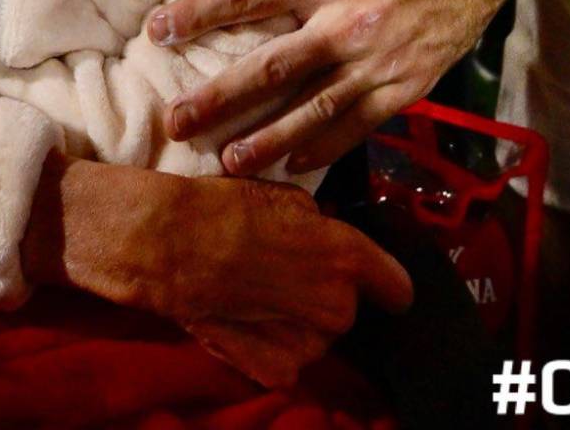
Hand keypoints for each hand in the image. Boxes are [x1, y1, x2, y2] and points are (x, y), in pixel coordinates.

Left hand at [148, 0, 503, 175]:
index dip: (197, 16)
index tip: (158, 31)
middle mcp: (344, 23)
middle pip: (268, 69)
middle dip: (217, 98)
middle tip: (175, 123)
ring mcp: (376, 61)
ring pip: (310, 110)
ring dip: (265, 139)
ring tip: (226, 161)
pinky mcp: (406, 85)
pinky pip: (357, 124)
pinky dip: (323, 146)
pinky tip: (293, 164)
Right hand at [163, 177, 411, 388]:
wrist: (171, 245)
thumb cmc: (227, 209)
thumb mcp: (285, 198)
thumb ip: (319, 226)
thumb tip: (325, 236)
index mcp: (346, 259)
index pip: (397, 287)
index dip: (385, 282)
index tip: (374, 281)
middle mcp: (337, 308)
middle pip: (347, 309)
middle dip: (324, 293)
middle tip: (285, 272)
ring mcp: (309, 347)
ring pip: (316, 335)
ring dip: (299, 321)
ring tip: (258, 293)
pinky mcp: (278, 371)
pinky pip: (288, 358)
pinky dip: (272, 344)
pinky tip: (245, 318)